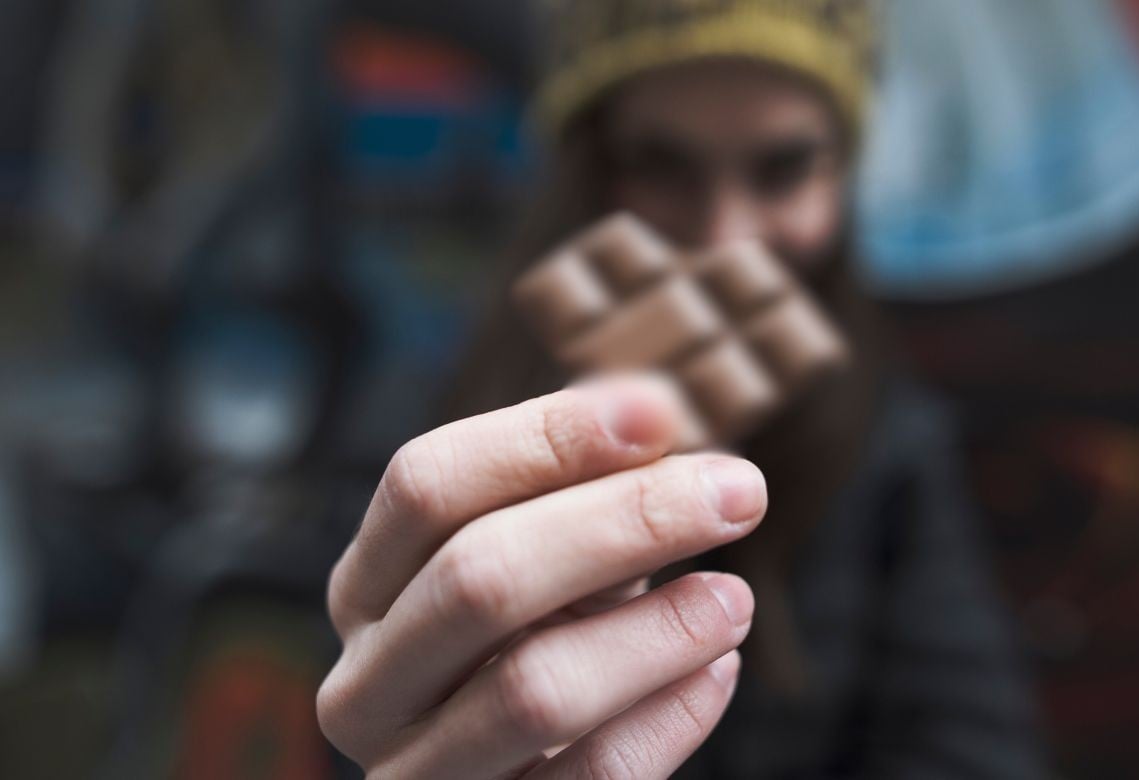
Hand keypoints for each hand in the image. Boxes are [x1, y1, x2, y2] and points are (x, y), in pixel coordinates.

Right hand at [318, 375, 766, 777]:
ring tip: (735, 597)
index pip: (426, 485)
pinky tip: (718, 672)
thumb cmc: (536, 646)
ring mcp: (416, 774)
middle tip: (738, 490)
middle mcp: (368, 682)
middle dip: (624, 521)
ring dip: (658, 630)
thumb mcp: (543, 562)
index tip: (663, 410)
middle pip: (479, 576)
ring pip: (534, 689)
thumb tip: (655, 409)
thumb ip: (578, 491)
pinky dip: (670, 718)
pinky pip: (595, 777)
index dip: (545, 437)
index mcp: (368, 587)